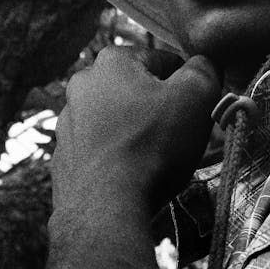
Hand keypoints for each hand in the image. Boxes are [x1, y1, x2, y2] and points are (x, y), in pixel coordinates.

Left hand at [52, 46, 221, 215]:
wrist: (105, 208)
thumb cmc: (152, 146)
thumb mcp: (195, 97)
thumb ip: (204, 69)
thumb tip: (205, 65)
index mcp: (112, 61)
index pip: (165, 61)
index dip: (187, 85)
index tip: (195, 110)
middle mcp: (82, 85)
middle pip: (138, 91)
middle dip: (159, 108)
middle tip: (178, 136)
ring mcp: (68, 123)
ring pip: (118, 120)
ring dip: (138, 133)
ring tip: (156, 159)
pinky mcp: (64, 158)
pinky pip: (102, 150)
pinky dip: (118, 158)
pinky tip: (132, 175)